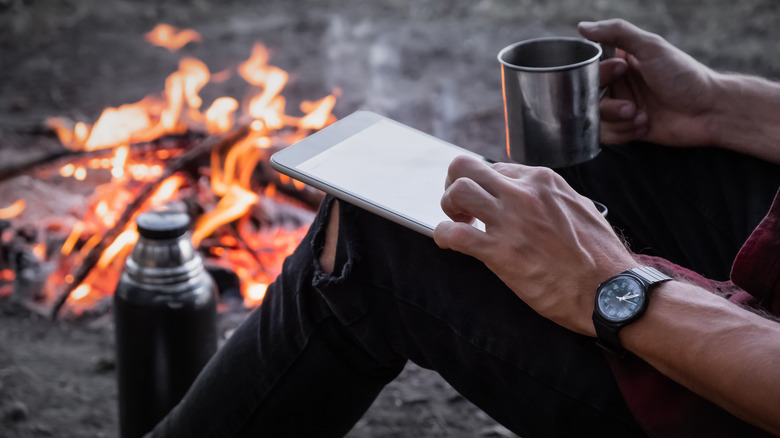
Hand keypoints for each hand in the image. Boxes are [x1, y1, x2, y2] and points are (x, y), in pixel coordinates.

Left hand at [433, 155, 636, 335]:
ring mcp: (511, 220)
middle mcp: (524, 193)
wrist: (611, 292)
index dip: (485, 187)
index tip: (486, 206)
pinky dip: (443, 236)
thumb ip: (551, 198)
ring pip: (457, 191)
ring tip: (458, 225)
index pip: (495, 169)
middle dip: (453, 184)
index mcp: (543, 181)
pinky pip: (454, 234)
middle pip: (465, 167)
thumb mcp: (580, 209)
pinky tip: (450, 244)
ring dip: (448, 208)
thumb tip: (533, 199)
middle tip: (459, 208)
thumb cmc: (601, 257)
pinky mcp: (500, 251)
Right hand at [579, 19, 718, 146]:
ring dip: (617, 121)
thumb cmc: (684, 76)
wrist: (709, 112)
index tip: (620, 71)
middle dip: (608, 104)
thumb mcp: (652, 47)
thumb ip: (618, 32)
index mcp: (620, 62)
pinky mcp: (626, 130)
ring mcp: (620, 108)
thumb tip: (583, 26)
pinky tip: (645, 125)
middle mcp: (618, 84)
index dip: (599, 73)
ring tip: (641, 116)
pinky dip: (624, 133)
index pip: (588, 68)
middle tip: (631, 105)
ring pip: (594, 119)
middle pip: (586, 97)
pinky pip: (606, 136)